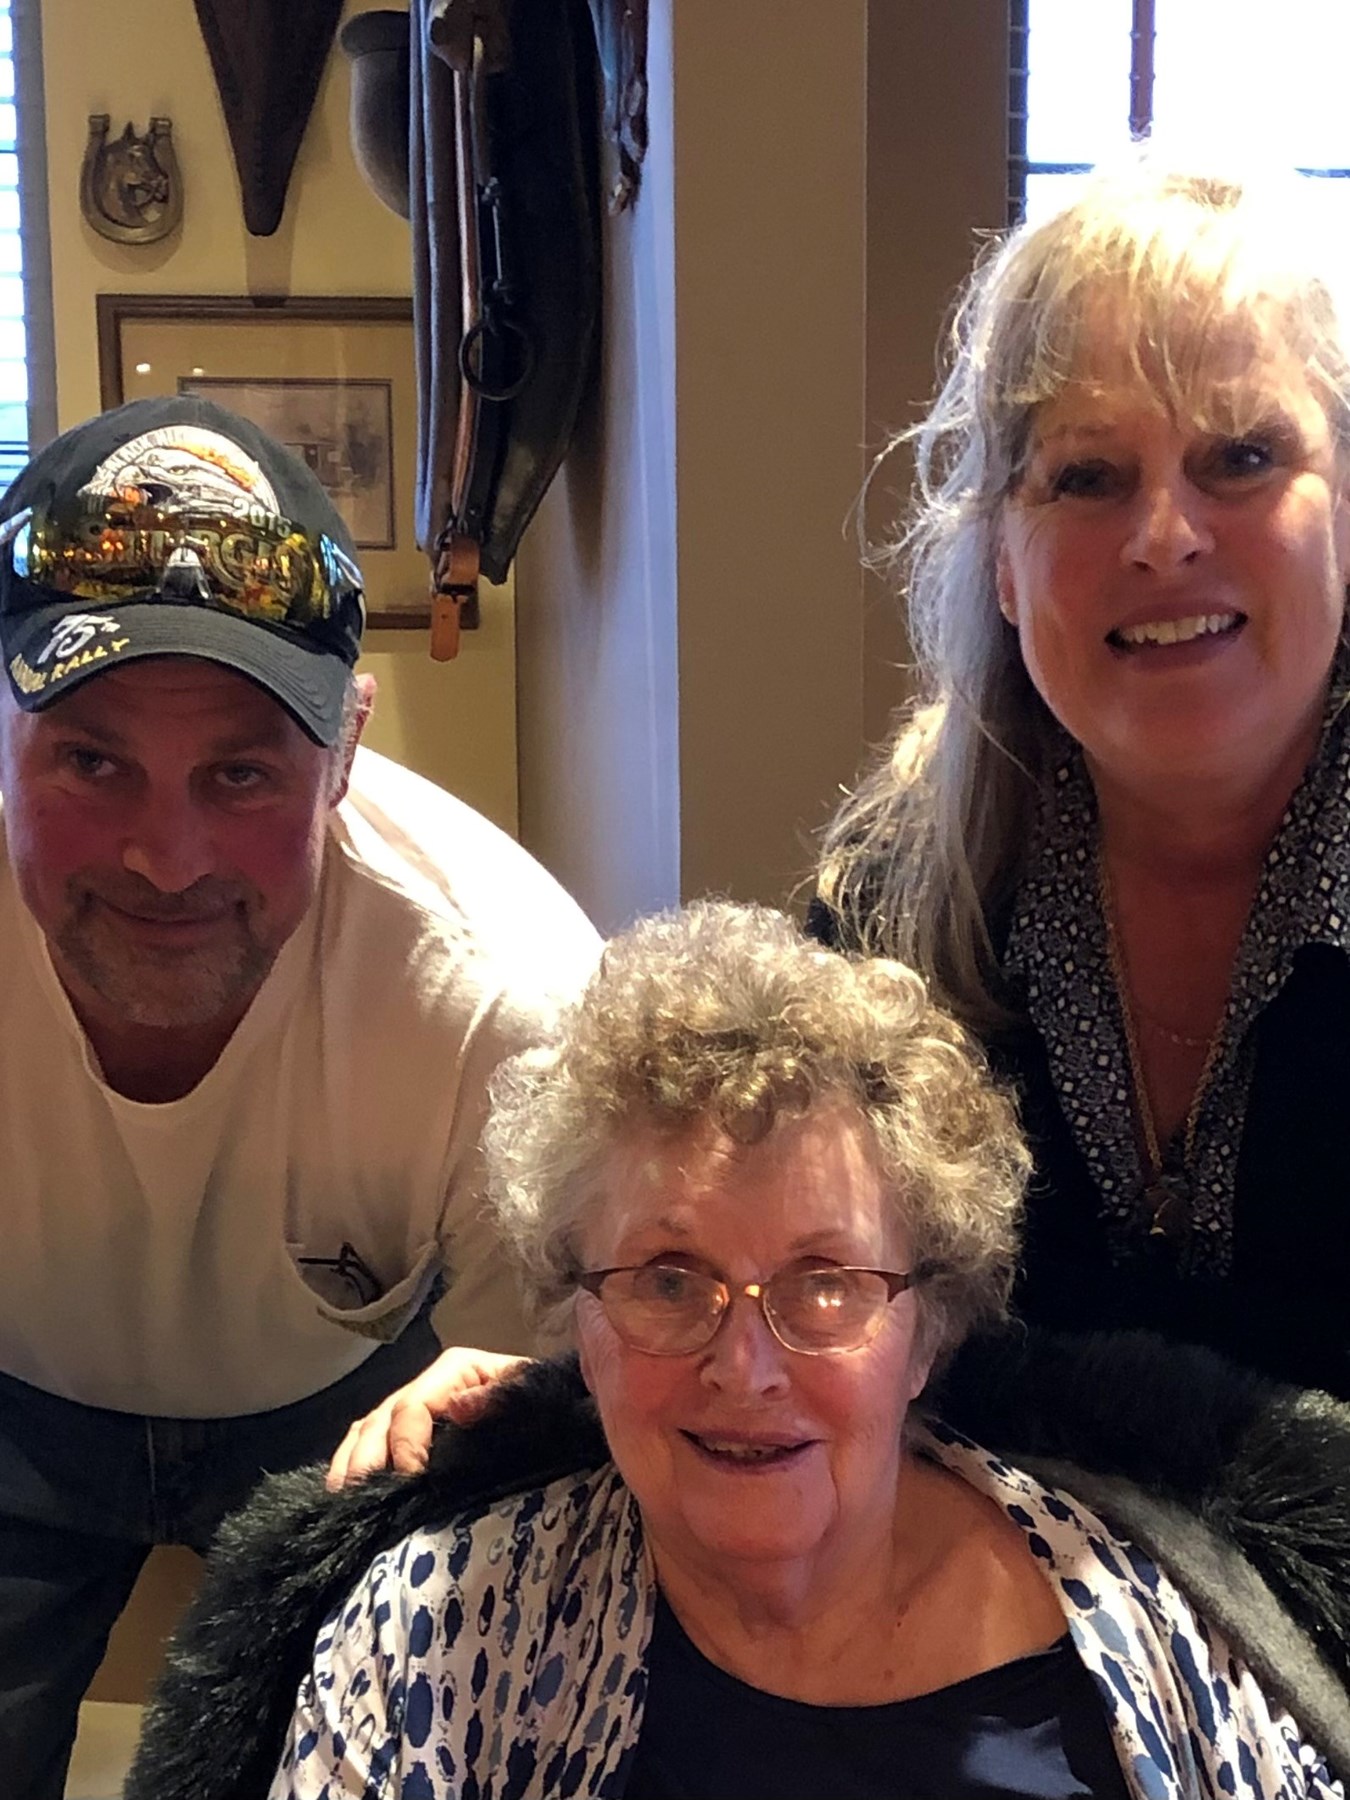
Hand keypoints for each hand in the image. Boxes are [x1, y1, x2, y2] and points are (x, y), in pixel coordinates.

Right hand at [326, 1345, 532, 1488]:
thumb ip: (499, 1397)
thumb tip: (457, 1406)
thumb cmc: (544, 1406)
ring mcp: (411, 1410)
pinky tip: (343, 1496)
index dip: (405, 1444)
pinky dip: (350, 1467)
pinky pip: (364, 1444)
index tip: (409, 1482)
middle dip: (366, 1460)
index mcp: (455, 1370)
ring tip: (341, 1501)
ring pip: (365, 1431)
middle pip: (380, 1419)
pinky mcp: (405, 1434)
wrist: (557, 1417)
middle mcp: (425, 1386)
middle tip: (359, 1499)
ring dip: (350, 1466)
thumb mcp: (529, 1396)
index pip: (413, 1405)